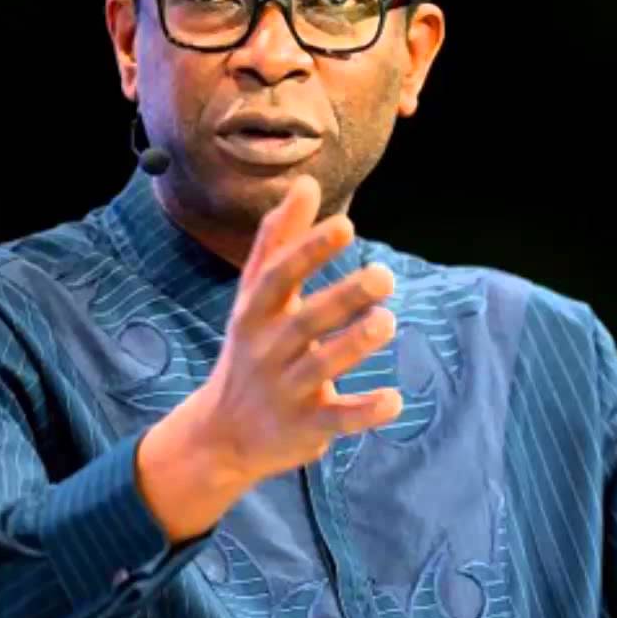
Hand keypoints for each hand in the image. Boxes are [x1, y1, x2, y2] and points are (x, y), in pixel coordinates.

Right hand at [137, 176, 402, 540]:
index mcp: (255, 313)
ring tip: (387, 322)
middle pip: (305, 321)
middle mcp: (267, 350)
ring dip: (355, 344)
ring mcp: (286, 390)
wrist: (221, 434)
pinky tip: (395, 400)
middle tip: (384, 276)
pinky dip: (365, 411)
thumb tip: (307, 183)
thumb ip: (281, 240)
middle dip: (344, 298)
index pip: (279, 276)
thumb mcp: (254, 296)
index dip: (309, 250)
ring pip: (322, 366)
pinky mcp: (306, 427)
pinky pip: (337, 418)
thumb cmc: (250, 349)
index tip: (346, 225)